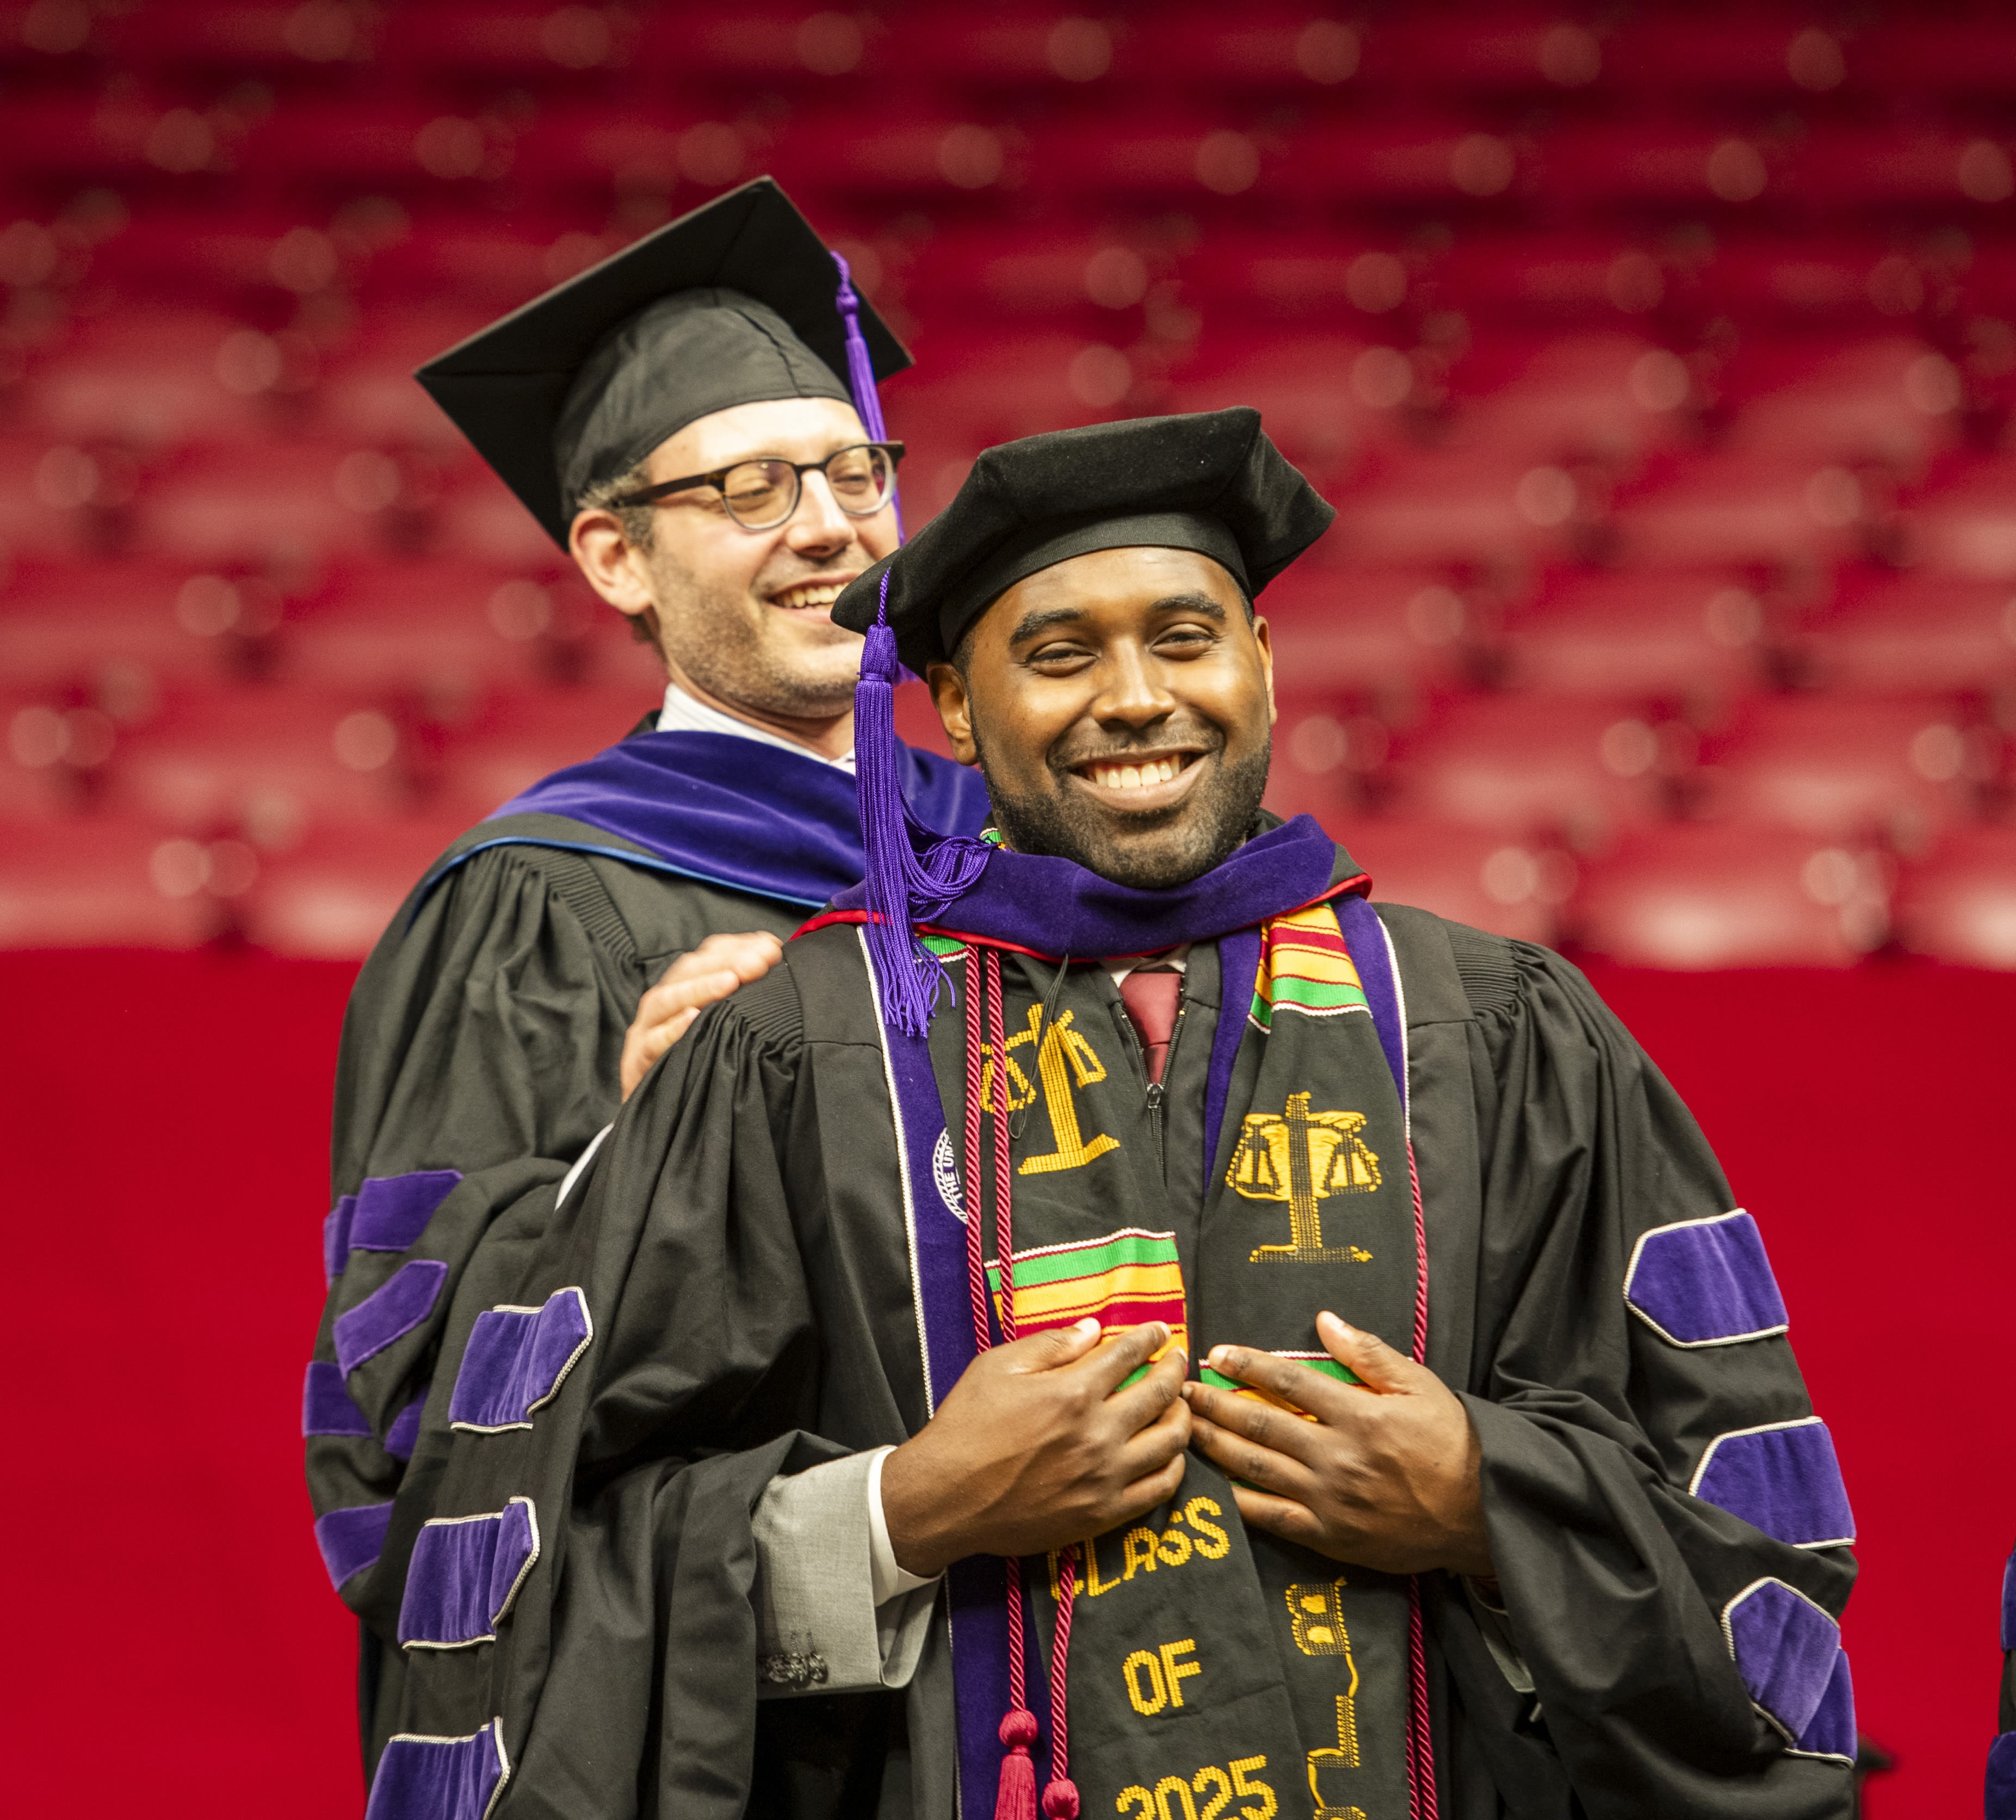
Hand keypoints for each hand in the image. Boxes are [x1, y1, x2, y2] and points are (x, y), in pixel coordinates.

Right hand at [620, 932, 783, 1097]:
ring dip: (699, 988)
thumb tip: (777, 964)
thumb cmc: (695, 1063)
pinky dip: (672, 1029)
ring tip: (730, 981)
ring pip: (667, 1000)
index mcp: (682, 989)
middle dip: (725, 961)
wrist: (658, 1115)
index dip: (737, 947)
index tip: (771, 947)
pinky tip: (693, 1018)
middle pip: (688, 971)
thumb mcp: (718, 1028)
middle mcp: (663, 1004)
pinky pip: (653, 1043)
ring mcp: (646, 1031)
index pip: (707, 956)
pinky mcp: (637, 1061)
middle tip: (759, 961)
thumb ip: (742, 999)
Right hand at [880, 1320, 1190, 1577]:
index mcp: (1071, 1393)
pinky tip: (1169, 1453)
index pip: (1128, 1355)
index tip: (1160, 1332)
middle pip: (1159, 1394)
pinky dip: (1173, 1466)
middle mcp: (1096, 1435)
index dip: (1150, 1338)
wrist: (945, 1498)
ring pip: (1170, 1441)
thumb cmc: (966, 1427)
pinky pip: (1159, 1489)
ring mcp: (1103, 1478)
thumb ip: (1051, 1345)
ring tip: (1178, 1404)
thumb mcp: (997, 1368)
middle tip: (1178, 1360)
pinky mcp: (1102, 1514)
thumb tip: (1093, 1329)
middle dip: (1174, 1369)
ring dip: (1181, 1415)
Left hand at [1181, 1311, 1491, 1578]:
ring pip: (1255, 1469)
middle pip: (1259, 1425)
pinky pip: (1271, 1517)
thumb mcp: (1418, 1384)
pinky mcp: (1329, 1537)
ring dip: (1214, 1445)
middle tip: (1182, 1390)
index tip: (1217, 1353)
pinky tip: (1212, 1484)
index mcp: (1358, 1414)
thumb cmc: (1451, 1441)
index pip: (1288, 1382)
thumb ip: (1367, 1353)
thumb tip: (1323, 1320)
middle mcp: (1336, 1456)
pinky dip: (1237, 1500)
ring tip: (1183, 1427)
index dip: (1247, 1365)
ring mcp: (1328, 1500)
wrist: (1482, 1514)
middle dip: (1214, 1404)